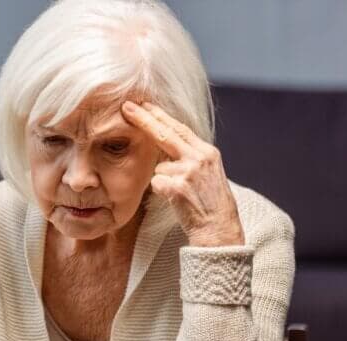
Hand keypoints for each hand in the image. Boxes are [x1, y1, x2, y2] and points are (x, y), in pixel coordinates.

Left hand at [121, 101, 244, 246]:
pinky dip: (161, 193)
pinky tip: (177, 201)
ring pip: (159, 168)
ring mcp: (189, 171)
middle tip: (126, 107)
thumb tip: (167, 145)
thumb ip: (190, 158)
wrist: (219, 229)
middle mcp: (199, 157)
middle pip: (165, 134)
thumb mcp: (207, 174)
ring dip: (164, 181)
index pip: (180, 128)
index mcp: (207, 152)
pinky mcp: (179, 187)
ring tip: (182, 195)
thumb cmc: (210, 204)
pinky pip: (156, 184)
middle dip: (144, 119)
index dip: (160, 116)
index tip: (145, 105)